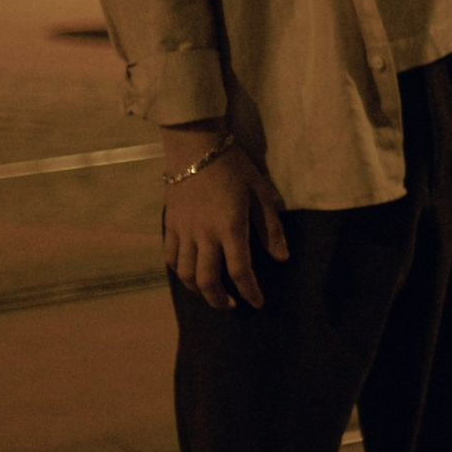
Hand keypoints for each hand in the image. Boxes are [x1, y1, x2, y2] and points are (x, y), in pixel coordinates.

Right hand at [163, 135, 289, 309]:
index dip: (249, 292)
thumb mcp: (261, 193)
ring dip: (198, 290)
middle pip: (207, 280)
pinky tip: (190, 273)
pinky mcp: (170, 224)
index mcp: (231, 227)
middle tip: (232, 305)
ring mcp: (184, 231)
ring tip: (212, 293)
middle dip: (220, 300)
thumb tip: (281, 257)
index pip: (240, 271)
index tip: (257, 303)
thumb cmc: (234, 167)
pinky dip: (179, 271)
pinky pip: (170, 257)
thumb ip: (271, 228)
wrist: (195, 146)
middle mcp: (204, 235)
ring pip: (185, 274)